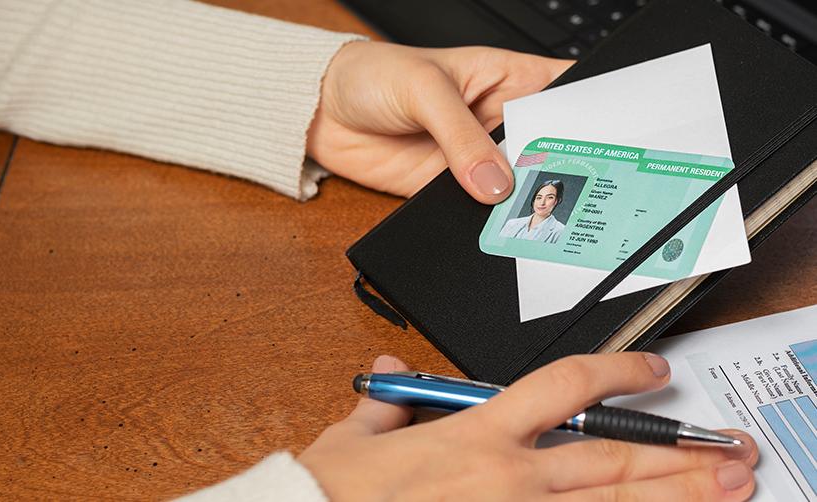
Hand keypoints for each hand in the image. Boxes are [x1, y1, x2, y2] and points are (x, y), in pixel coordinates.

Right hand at [299, 353, 757, 500]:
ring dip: (673, 497)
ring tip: (727, 490)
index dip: (619, 371)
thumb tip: (395, 371)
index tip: (653, 369)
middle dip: (679, 454)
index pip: (564, 386)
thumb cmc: (335, 494)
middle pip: (612, 457)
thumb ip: (390, 400)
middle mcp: (507, 476)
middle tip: (731, 450)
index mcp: (476, 434)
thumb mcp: (356, 437)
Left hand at [306, 42, 572, 202]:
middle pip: (547, 148)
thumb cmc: (373, 75)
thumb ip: (462, 136)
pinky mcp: (449, 190)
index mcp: (506, 79)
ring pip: (516, 185)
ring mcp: (475, 159)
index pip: (563, 91)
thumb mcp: (426, 91)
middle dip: (560, 167)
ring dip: (522, 199)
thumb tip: (494, 181)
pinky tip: (493, 223)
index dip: (588, 113)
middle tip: (573, 186)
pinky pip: (478, 211)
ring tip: (533, 210)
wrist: (322, 112)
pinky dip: (488, 221)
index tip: (609, 138)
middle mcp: (497, 120)